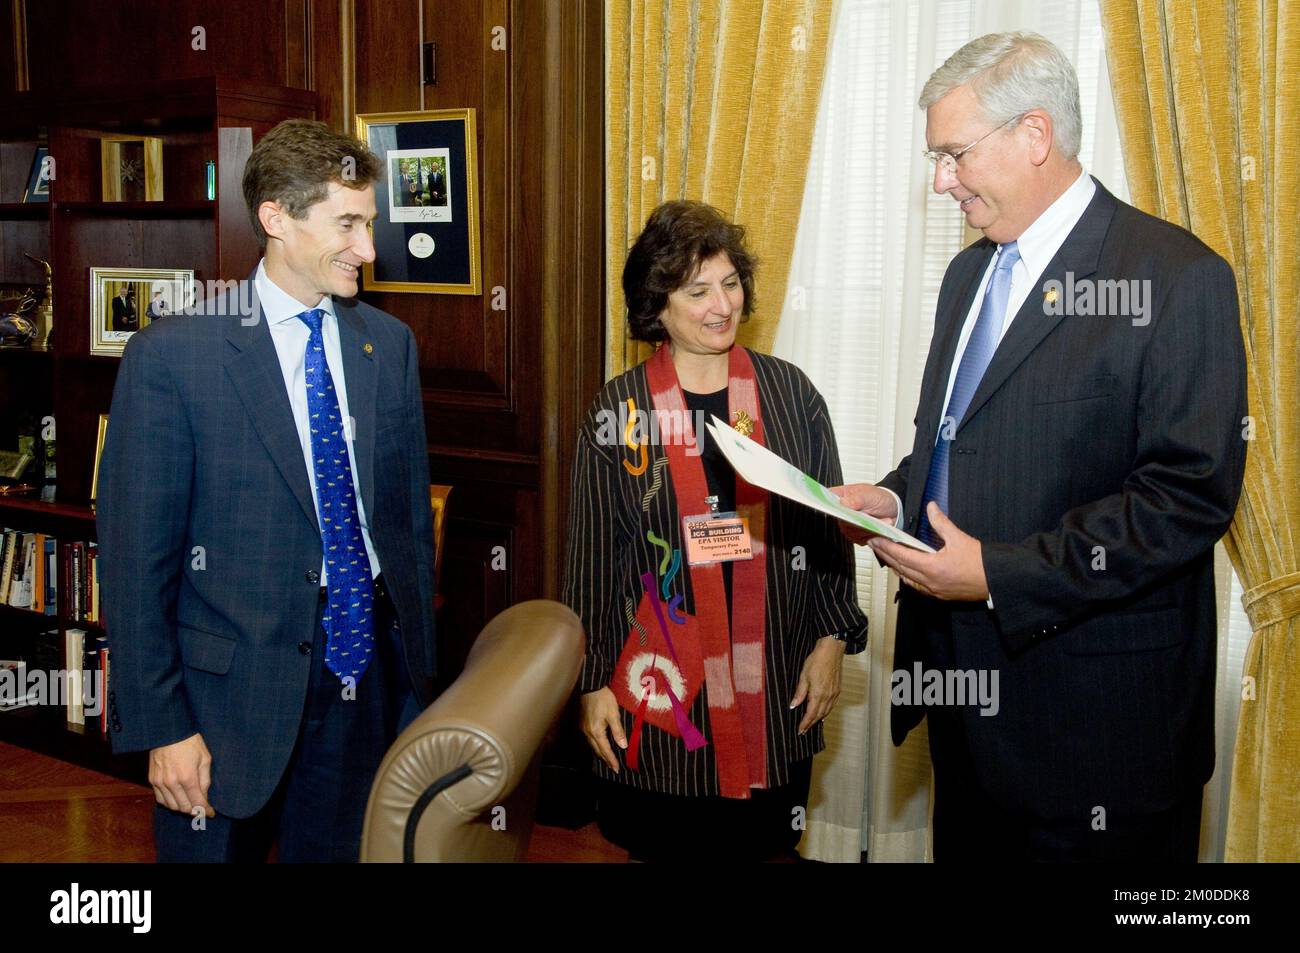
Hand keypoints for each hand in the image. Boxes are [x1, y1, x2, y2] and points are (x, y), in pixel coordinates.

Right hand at [149, 732, 214, 817]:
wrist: (168, 731)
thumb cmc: (190, 742)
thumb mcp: (205, 758)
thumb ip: (205, 780)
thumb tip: (204, 796)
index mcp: (188, 777)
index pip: (197, 803)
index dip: (205, 811)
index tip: (210, 813)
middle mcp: (172, 783)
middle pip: (184, 808)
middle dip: (195, 811)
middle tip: (202, 809)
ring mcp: (160, 782)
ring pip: (171, 806)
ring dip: (182, 808)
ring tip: (191, 804)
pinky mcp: (152, 780)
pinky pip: (160, 799)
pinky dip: (169, 803)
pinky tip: (177, 799)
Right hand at [579, 687, 625, 771]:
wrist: (590, 686)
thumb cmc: (603, 698)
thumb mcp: (613, 713)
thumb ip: (618, 730)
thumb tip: (623, 745)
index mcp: (596, 731)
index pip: (605, 750)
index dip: (611, 760)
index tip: (616, 769)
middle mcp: (587, 732)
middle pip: (597, 750)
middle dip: (605, 759)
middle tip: (612, 767)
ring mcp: (583, 728)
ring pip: (592, 745)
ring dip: (600, 753)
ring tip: (607, 759)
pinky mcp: (582, 723)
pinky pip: (589, 739)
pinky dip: (596, 745)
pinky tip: (599, 745)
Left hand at [790, 636, 845, 732]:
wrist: (831, 651)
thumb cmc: (817, 661)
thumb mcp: (804, 676)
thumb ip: (800, 693)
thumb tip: (793, 706)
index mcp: (818, 694)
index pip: (811, 714)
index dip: (805, 724)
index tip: (800, 730)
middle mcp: (828, 697)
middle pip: (819, 715)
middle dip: (811, 724)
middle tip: (804, 730)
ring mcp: (834, 694)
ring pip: (826, 711)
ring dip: (818, 719)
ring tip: (812, 724)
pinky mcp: (838, 690)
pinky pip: (832, 705)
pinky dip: (826, 712)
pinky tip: (823, 713)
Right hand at [829, 483, 897, 544]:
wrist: (891, 509)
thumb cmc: (878, 497)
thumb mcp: (869, 495)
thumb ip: (856, 499)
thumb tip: (843, 503)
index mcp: (839, 496)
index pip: (825, 501)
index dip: (827, 506)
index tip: (839, 510)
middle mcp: (840, 512)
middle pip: (839, 520)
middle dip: (856, 520)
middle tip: (869, 515)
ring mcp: (847, 525)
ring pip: (850, 531)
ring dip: (867, 528)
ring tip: (880, 520)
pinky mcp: (855, 535)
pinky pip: (860, 539)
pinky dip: (871, 534)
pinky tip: (879, 527)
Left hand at [870, 502, 988, 600]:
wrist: (997, 581)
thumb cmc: (981, 563)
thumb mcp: (960, 538)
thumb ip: (941, 523)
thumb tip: (932, 507)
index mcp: (932, 567)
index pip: (901, 556)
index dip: (886, 546)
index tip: (875, 538)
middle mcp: (930, 582)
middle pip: (900, 567)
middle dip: (885, 555)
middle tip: (874, 544)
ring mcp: (934, 590)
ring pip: (906, 578)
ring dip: (895, 566)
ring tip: (886, 554)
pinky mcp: (939, 594)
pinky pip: (916, 586)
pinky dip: (907, 576)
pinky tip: (905, 570)